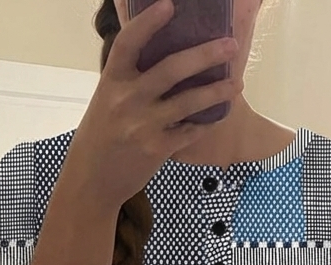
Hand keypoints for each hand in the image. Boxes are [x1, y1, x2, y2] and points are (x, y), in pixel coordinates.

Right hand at [65, 0, 241, 210]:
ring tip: (238, 83)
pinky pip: (190, 131)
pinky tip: (221, 113)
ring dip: (217, 91)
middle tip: (231, 45)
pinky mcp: (157, 150)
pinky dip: (207, 122)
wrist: (92, 181)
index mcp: (111, 81)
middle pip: (171, 69)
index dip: (148, 22)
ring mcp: (143, 126)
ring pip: (189, 102)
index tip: (170, 6)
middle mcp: (127, 100)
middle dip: (205, 55)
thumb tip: (152, 47)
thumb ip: (127, 76)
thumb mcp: (106, 100)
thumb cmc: (100, 136)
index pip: (129, 43)